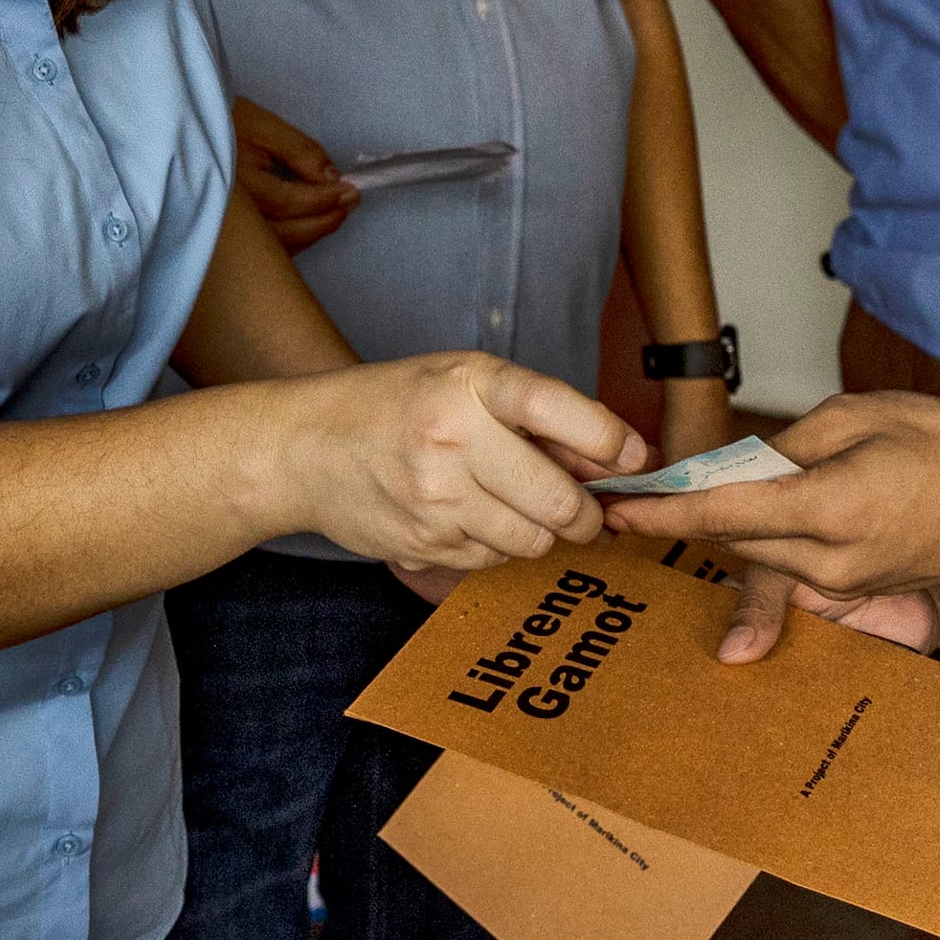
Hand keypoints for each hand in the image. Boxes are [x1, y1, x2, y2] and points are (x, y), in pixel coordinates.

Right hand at [232, 109, 355, 253]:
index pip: (288, 202)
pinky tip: (308, 226)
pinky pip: (264, 248)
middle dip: (324, 221)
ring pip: (276, 246)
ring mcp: (227, 229)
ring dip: (311, 234)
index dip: (323, 199)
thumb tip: (333, 179)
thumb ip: (301, 152)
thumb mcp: (264, 127)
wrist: (188, 129)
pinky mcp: (229, 234)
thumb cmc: (226, 123)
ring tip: (335, 214)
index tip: (350, 190)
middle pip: (285, 232)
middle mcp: (229, 214)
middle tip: (349, 203)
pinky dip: (292, 241)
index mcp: (237, 184)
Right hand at [269, 352, 640, 576]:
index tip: (636, 458)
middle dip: (587, 514)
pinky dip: (497, 545)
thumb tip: (617, 457)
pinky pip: (493, 559)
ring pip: (533, 541)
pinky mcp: (424, 544)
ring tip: (517, 506)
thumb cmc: (394, 404)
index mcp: (469, 383)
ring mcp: (436, 499)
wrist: (303, 447)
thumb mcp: (462, 380)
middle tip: (589, 511)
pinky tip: (471, 517)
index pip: (560, 411)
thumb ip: (535, 414)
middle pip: (560, 502)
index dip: (611, 441)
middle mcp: (454, 439)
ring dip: (542, 532)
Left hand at [601, 390, 939, 643]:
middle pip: (734, 542)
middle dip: (689, 518)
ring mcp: (847, 584)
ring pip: (761, 558)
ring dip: (730, 531)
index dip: (664, 513)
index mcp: (829, 508)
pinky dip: (769, 544)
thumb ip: (791, 445)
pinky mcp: (860, 591)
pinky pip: (794, 568)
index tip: (617, 508)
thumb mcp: (862, 416)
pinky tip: (760, 519)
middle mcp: (831, 560)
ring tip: (698, 500)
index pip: (725, 515)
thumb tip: (739, 466)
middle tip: (640, 493)